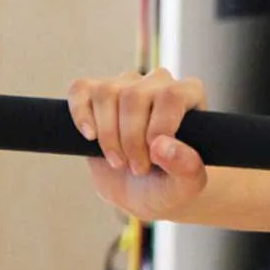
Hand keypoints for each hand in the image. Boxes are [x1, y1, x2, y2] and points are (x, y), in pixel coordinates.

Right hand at [67, 67, 208, 221]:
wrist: (144, 188)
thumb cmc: (171, 182)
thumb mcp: (187, 184)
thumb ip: (187, 166)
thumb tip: (162, 146)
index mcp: (189, 92)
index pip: (171, 95)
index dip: (158, 129)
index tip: (153, 159)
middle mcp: (158, 81)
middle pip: (134, 96)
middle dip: (130, 141)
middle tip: (137, 168)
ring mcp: (125, 84)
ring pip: (107, 93)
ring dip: (107, 136)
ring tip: (119, 161)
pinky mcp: (95, 94)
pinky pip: (81, 90)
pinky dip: (81, 114)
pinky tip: (90, 137)